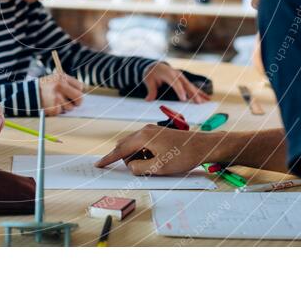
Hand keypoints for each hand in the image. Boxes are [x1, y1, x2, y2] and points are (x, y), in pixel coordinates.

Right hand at [39, 73, 84, 115]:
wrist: (27, 93)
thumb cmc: (43, 87)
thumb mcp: (54, 80)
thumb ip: (67, 85)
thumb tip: (80, 96)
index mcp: (62, 77)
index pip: (80, 86)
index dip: (77, 91)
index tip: (73, 94)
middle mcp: (61, 86)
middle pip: (79, 97)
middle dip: (77, 102)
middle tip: (73, 103)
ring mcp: (57, 97)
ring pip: (70, 107)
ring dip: (64, 107)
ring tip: (55, 102)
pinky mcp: (53, 107)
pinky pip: (61, 112)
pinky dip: (56, 111)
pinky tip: (50, 105)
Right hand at [96, 125, 225, 174]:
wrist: (202, 145)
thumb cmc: (183, 156)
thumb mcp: (159, 168)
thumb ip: (140, 168)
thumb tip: (131, 166)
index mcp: (143, 137)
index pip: (120, 150)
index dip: (108, 159)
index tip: (98, 165)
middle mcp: (145, 130)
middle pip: (125, 146)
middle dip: (127, 160)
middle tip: (141, 170)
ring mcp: (151, 130)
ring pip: (134, 145)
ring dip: (137, 157)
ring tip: (153, 165)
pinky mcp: (157, 132)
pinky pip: (143, 143)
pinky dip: (144, 153)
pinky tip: (156, 159)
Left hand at [142, 62, 209, 101]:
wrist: (155, 66)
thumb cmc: (152, 74)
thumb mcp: (148, 80)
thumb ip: (150, 90)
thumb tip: (148, 100)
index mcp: (168, 73)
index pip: (175, 82)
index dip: (180, 91)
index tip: (184, 99)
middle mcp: (177, 74)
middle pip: (186, 85)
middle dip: (193, 94)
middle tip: (199, 103)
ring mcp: (182, 77)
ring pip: (191, 86)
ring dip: (199, 94)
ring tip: (206, 101)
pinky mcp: (184, 80)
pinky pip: (192, 87)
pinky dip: (200, 92)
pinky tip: (206, 98)